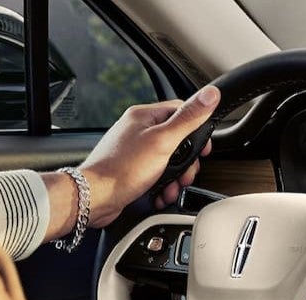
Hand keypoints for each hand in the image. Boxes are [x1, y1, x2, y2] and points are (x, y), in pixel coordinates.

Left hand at [78, 85, 220, 225]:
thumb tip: (210, 94)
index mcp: (144, 116)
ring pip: (170, 158)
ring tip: (172, 186)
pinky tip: (161, 192)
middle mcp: (138, 130)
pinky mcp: (134, 168)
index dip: (197, 129)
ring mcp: (135, 150)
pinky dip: (164, 185)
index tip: (202, 147)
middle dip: (187, 161)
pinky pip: (158, 173)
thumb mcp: (163, 141)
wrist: (95, 197)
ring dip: (176, 176)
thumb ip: (188, 118)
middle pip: (178, 138)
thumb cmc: (122, 169)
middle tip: (186, 172)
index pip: (181, 111)